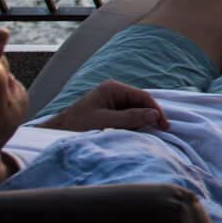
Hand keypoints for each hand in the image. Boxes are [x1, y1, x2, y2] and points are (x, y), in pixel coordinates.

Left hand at [39, 79, 167, 132]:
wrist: (57, 133)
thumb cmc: (76, 125)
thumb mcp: (104, 122)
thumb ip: (130, 118)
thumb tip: (154, 115)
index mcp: (113, 88)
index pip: (143, 96)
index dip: (156, 110)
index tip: (164, 126)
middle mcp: (114, 91)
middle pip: (141, 103)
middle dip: (147, 117)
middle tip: (155, 132)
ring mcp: (112, 100)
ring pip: (136, 110)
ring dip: (139, 122)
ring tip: (138, 134)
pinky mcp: (110, 110)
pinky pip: (128, 116)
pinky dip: (132, 125)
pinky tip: (130, 133)